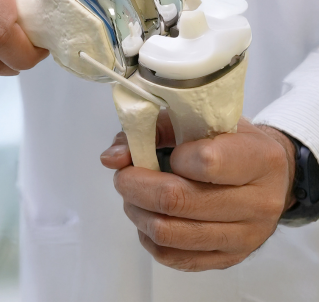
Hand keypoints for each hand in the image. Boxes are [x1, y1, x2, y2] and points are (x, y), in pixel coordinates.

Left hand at [101, 115, 296, 270]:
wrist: (268, 175)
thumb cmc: (228, 141)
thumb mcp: (198, 119)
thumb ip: (152, 130)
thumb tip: (110, 159)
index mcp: (258, 157)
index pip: (206, 162)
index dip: (172, 157)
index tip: (166, 153)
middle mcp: (259, 202)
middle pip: (177, 201)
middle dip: (135, 186)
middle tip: (124, 176)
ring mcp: (245, 237)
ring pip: (169, 233)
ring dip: (137, 212)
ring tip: (134, 196)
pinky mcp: (228, 259)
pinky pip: (173, 257)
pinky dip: (148, 236)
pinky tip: (150, 217)